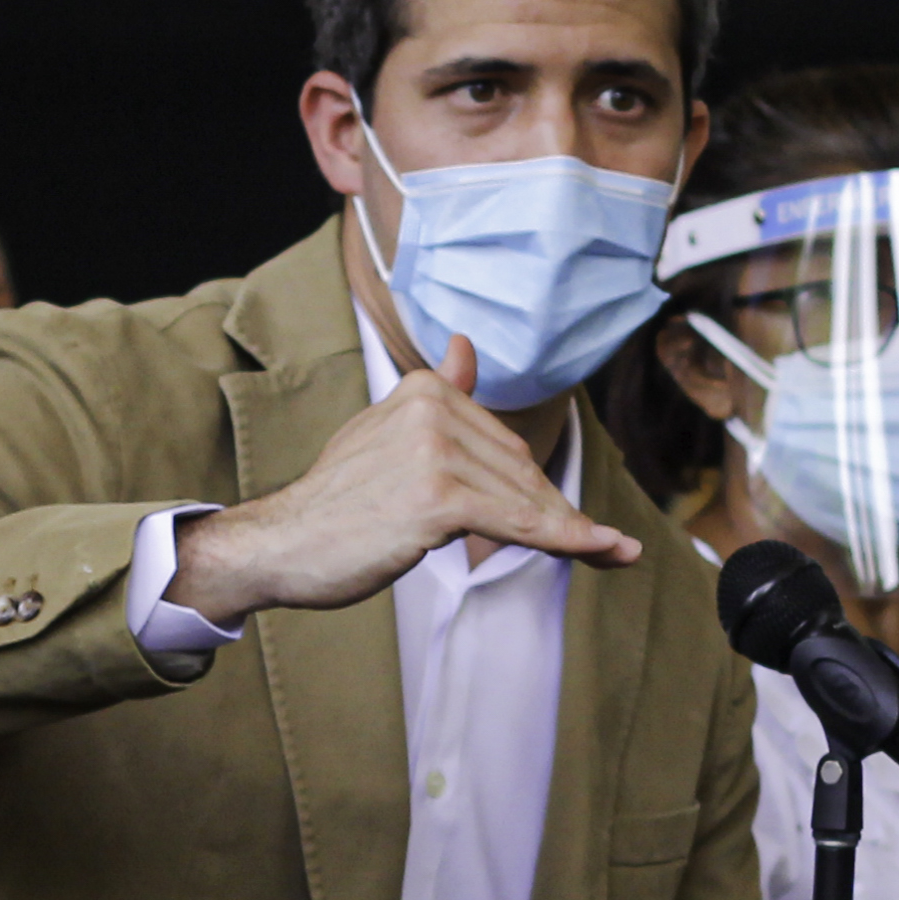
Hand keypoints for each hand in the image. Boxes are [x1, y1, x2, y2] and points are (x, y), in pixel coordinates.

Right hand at [170, 335, 640, 624]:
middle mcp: (431, 410)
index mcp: (424, 390)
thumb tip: (466, 346)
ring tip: (613, 553)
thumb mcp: (385, 431)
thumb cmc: (338, 502)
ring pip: (525, 497)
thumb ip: (436, 393)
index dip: (537, 487)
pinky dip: (567, 538)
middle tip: (608, 548)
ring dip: (573, 531)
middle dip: (561, 510)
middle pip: (521, 469)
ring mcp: (435, 452)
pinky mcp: (438, 498)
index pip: (505, 444)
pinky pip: (517, 521)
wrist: (284, 544)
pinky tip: (602, 548)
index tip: (576, 521)